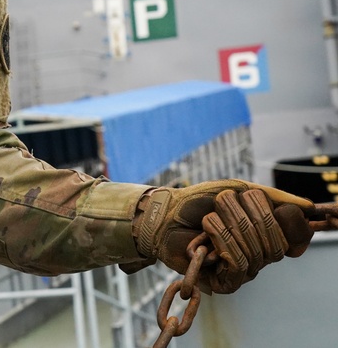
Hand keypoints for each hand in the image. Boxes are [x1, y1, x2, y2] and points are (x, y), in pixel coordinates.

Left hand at [129, 179, 314, 293]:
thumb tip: (308, 207)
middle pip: (274, 240)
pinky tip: (206, 231)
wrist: (164, 215)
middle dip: (245, 214)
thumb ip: (272, 197)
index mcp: (266, 235)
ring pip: (256, 251)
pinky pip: (239, 263)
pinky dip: (221, 239)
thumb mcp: (237, 189)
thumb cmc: (197, 201)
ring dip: (228, 224)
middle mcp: (260, 256)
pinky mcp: (226, 283)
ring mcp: (244, 271)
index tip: (266, 204)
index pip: (294, 238)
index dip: (285, 222)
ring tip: (209, 217)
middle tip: (223, 201)